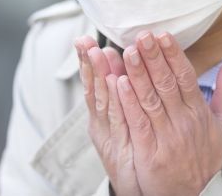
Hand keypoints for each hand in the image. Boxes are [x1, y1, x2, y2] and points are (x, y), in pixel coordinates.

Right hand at [74, 36, 140, 195]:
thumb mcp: (121, 122)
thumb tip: (115, 63)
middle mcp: (101, 126)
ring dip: (100, 75)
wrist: (137, 190)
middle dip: (90, 64)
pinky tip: (117, 82)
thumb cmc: (131, 153)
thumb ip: (118, 93)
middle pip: (94, 90)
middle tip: (85, 41)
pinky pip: (120, 120)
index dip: (87, 62)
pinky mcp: (121, 149)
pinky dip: (117, 100)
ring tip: (97, 52)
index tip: (83, 41)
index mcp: (101, 118)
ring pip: (103, 102)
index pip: (92, 84)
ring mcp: (109, 138)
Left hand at [116, 30, 221, 195]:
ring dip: (138, 74)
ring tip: (127, 52)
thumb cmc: (205, 156)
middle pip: (167, 84)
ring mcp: (167, 137)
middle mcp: (184, 122)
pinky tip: (119, 83)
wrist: (191, 195)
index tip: (163, 35)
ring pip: (150, 100)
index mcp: (199, 112)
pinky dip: (129, 102)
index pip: (186, 77)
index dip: (174, 55)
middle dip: (154, 57)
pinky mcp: (150, 152)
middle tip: (142, 35)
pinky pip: (138, 123)